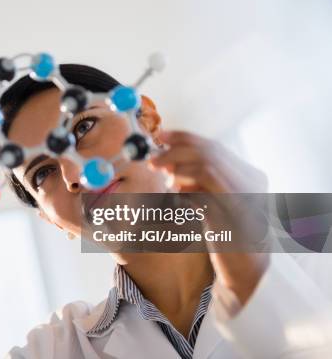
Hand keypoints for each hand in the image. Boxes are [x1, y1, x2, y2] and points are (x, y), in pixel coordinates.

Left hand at [149, 130, 269, 304]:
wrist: (246, 266)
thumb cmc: (227, 231)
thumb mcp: (214, 200)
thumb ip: (198, 181)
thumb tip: (168, 162)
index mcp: (248, 174)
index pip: (212, 146)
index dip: (183, 139)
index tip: (159, 137)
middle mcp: (250, 182)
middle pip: (208, 153)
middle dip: (175, 151)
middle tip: (152, 158)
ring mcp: (244, 197)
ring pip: (207, 167)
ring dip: (178, 166)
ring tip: (161, 172)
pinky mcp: (232, 216)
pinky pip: (204, 193)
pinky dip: (185, 187)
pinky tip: (175, 191)